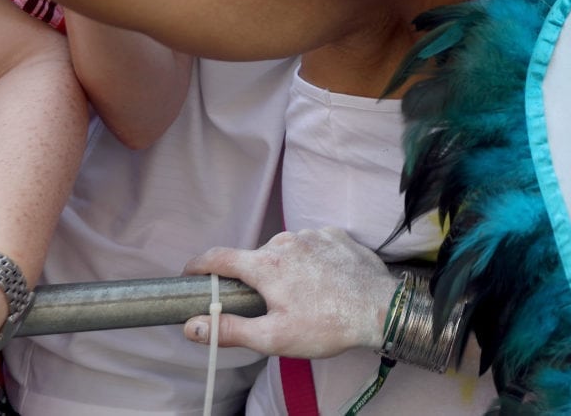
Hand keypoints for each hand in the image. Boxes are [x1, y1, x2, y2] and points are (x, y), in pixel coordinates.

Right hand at [182, 229, 395, 358]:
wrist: (382, 309)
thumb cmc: (326, 326)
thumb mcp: (273, 337)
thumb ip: (229, 330)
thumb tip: (191, 325)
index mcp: (265, 264)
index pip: (218, 257)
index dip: (198, 265)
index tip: (188, 274)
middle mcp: (286, 240)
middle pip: (254, 257)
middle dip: (252, 278)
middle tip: (265, 304)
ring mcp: (314, 234)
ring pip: (284, 250)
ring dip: (283, 269)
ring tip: (301, 297)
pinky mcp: (336, 234)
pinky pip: (310, 245)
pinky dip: (309, 261)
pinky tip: (322, 282)